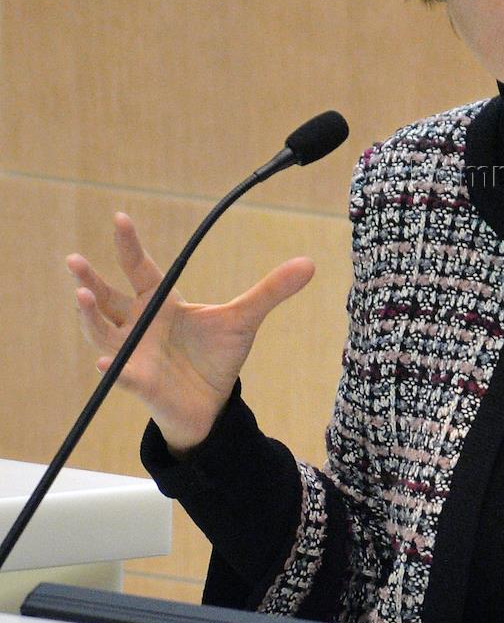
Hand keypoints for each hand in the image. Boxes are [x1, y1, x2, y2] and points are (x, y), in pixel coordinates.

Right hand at [67, 212, 313, 455]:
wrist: (212, 404)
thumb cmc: (218, 357)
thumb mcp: (245, 319)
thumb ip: (271, 290)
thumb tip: (309, 263)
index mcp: (162, 303)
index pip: (140, 268)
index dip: (130, 245)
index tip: (120, 218)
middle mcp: (140, 325)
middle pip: (109, 298)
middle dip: (90, 280)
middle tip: (75, 259)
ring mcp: (134, 354)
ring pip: (103, 333)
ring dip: (91, 316)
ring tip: (82, 296)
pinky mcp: (140, 382)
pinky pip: (121, 375)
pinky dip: (113, 369)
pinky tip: (105, 362)